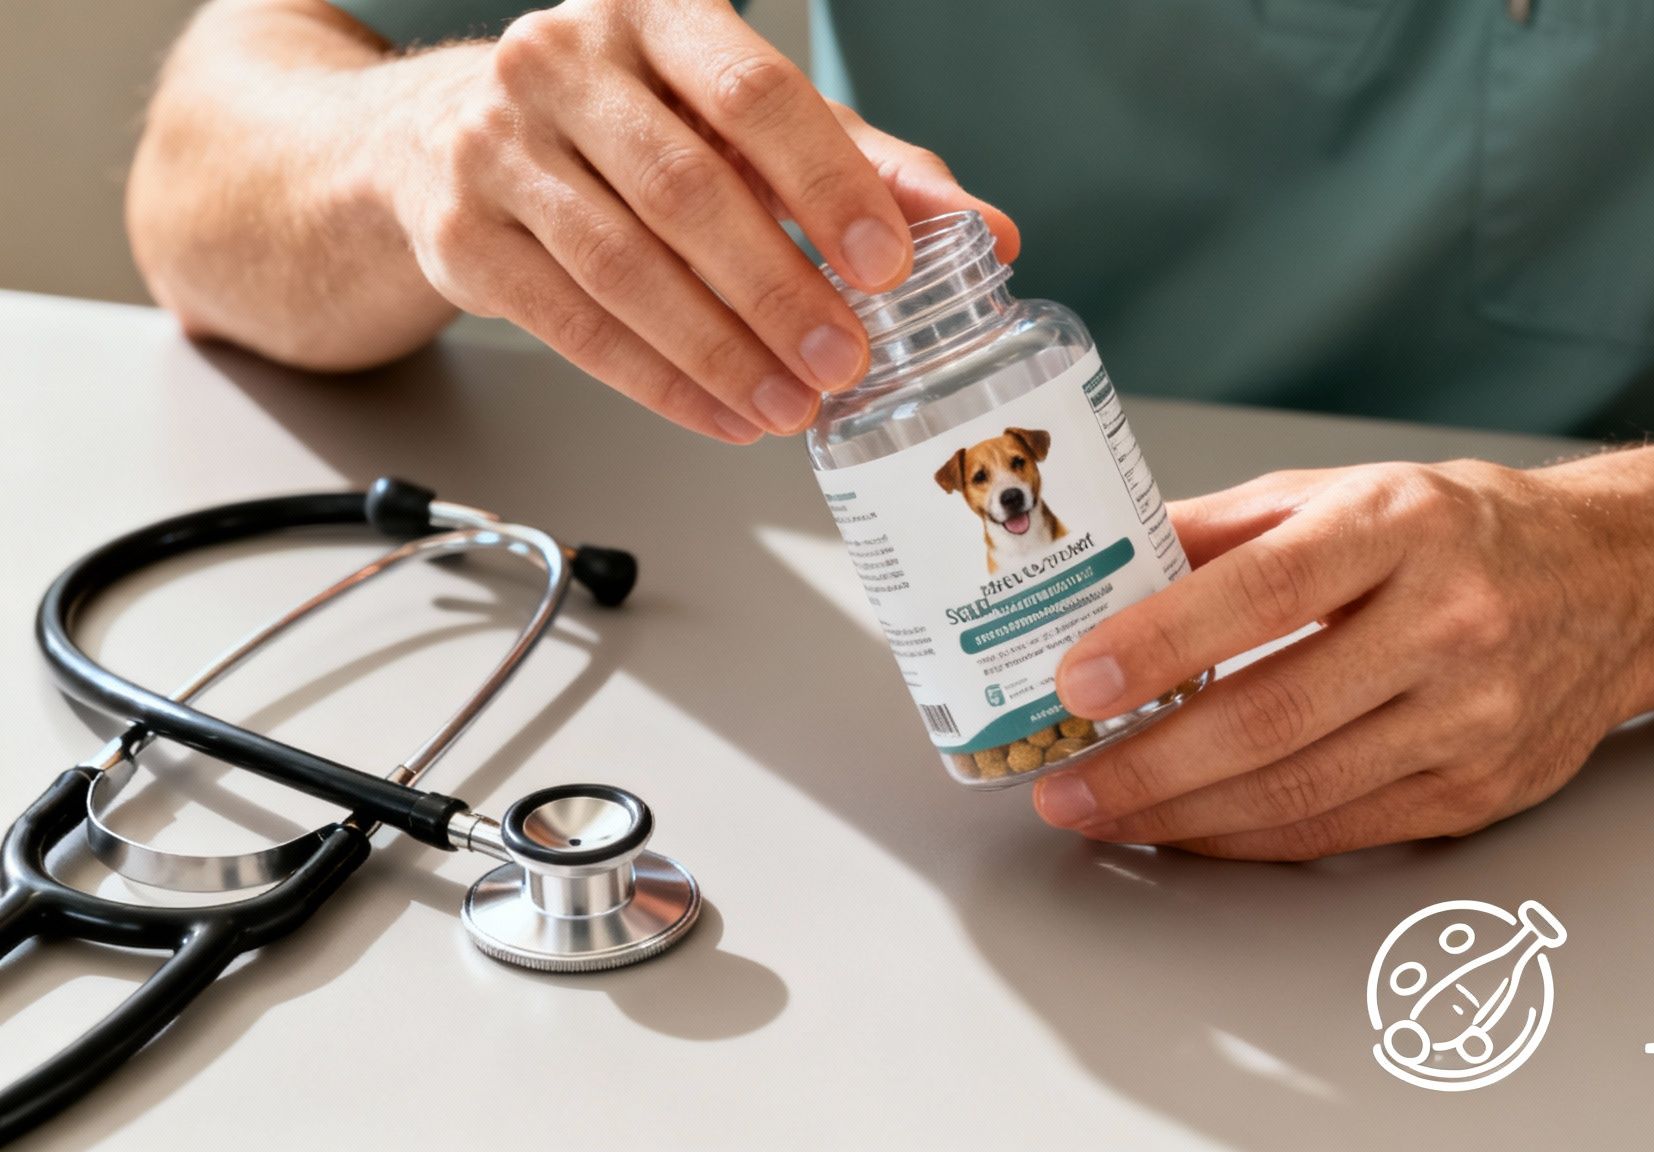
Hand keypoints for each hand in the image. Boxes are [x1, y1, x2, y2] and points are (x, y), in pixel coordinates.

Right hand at [388, 0, 1018, 441]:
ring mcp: (496, 144)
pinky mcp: (462, 234)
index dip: (829, 185)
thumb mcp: (747, 123)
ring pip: (625, 266)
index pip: (756, 94)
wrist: (445, 133)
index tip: (888, 266)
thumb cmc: (629, 120)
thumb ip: (863, 167)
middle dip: (778, 290)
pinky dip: (658, 382)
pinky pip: (573, 325)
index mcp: (656, 12)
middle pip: (687, 190)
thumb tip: (981, 232)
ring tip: (791, 405)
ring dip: (720, 351)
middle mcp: (564, 61)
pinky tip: (722, 414)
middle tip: (845, 361)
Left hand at [1034, 461, 1653, 859]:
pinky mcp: (1480, 790)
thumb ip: (1225, 528)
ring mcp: (1473, 717)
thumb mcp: (1347, 490)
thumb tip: (1104, 568)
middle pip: (1274, 714)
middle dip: (1149, 764)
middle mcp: (1447, 622)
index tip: (1077, 681)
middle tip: (1065, 784)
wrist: (1623, 584)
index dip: (1160, 643)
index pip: (1263, 590)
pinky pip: (1341, 830)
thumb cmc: (1468, 530)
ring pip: (1302, 790)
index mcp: (1401, 526)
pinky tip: (1186, 830)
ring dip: (1182, 815)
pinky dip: (1248, 838)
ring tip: (1103, 814)